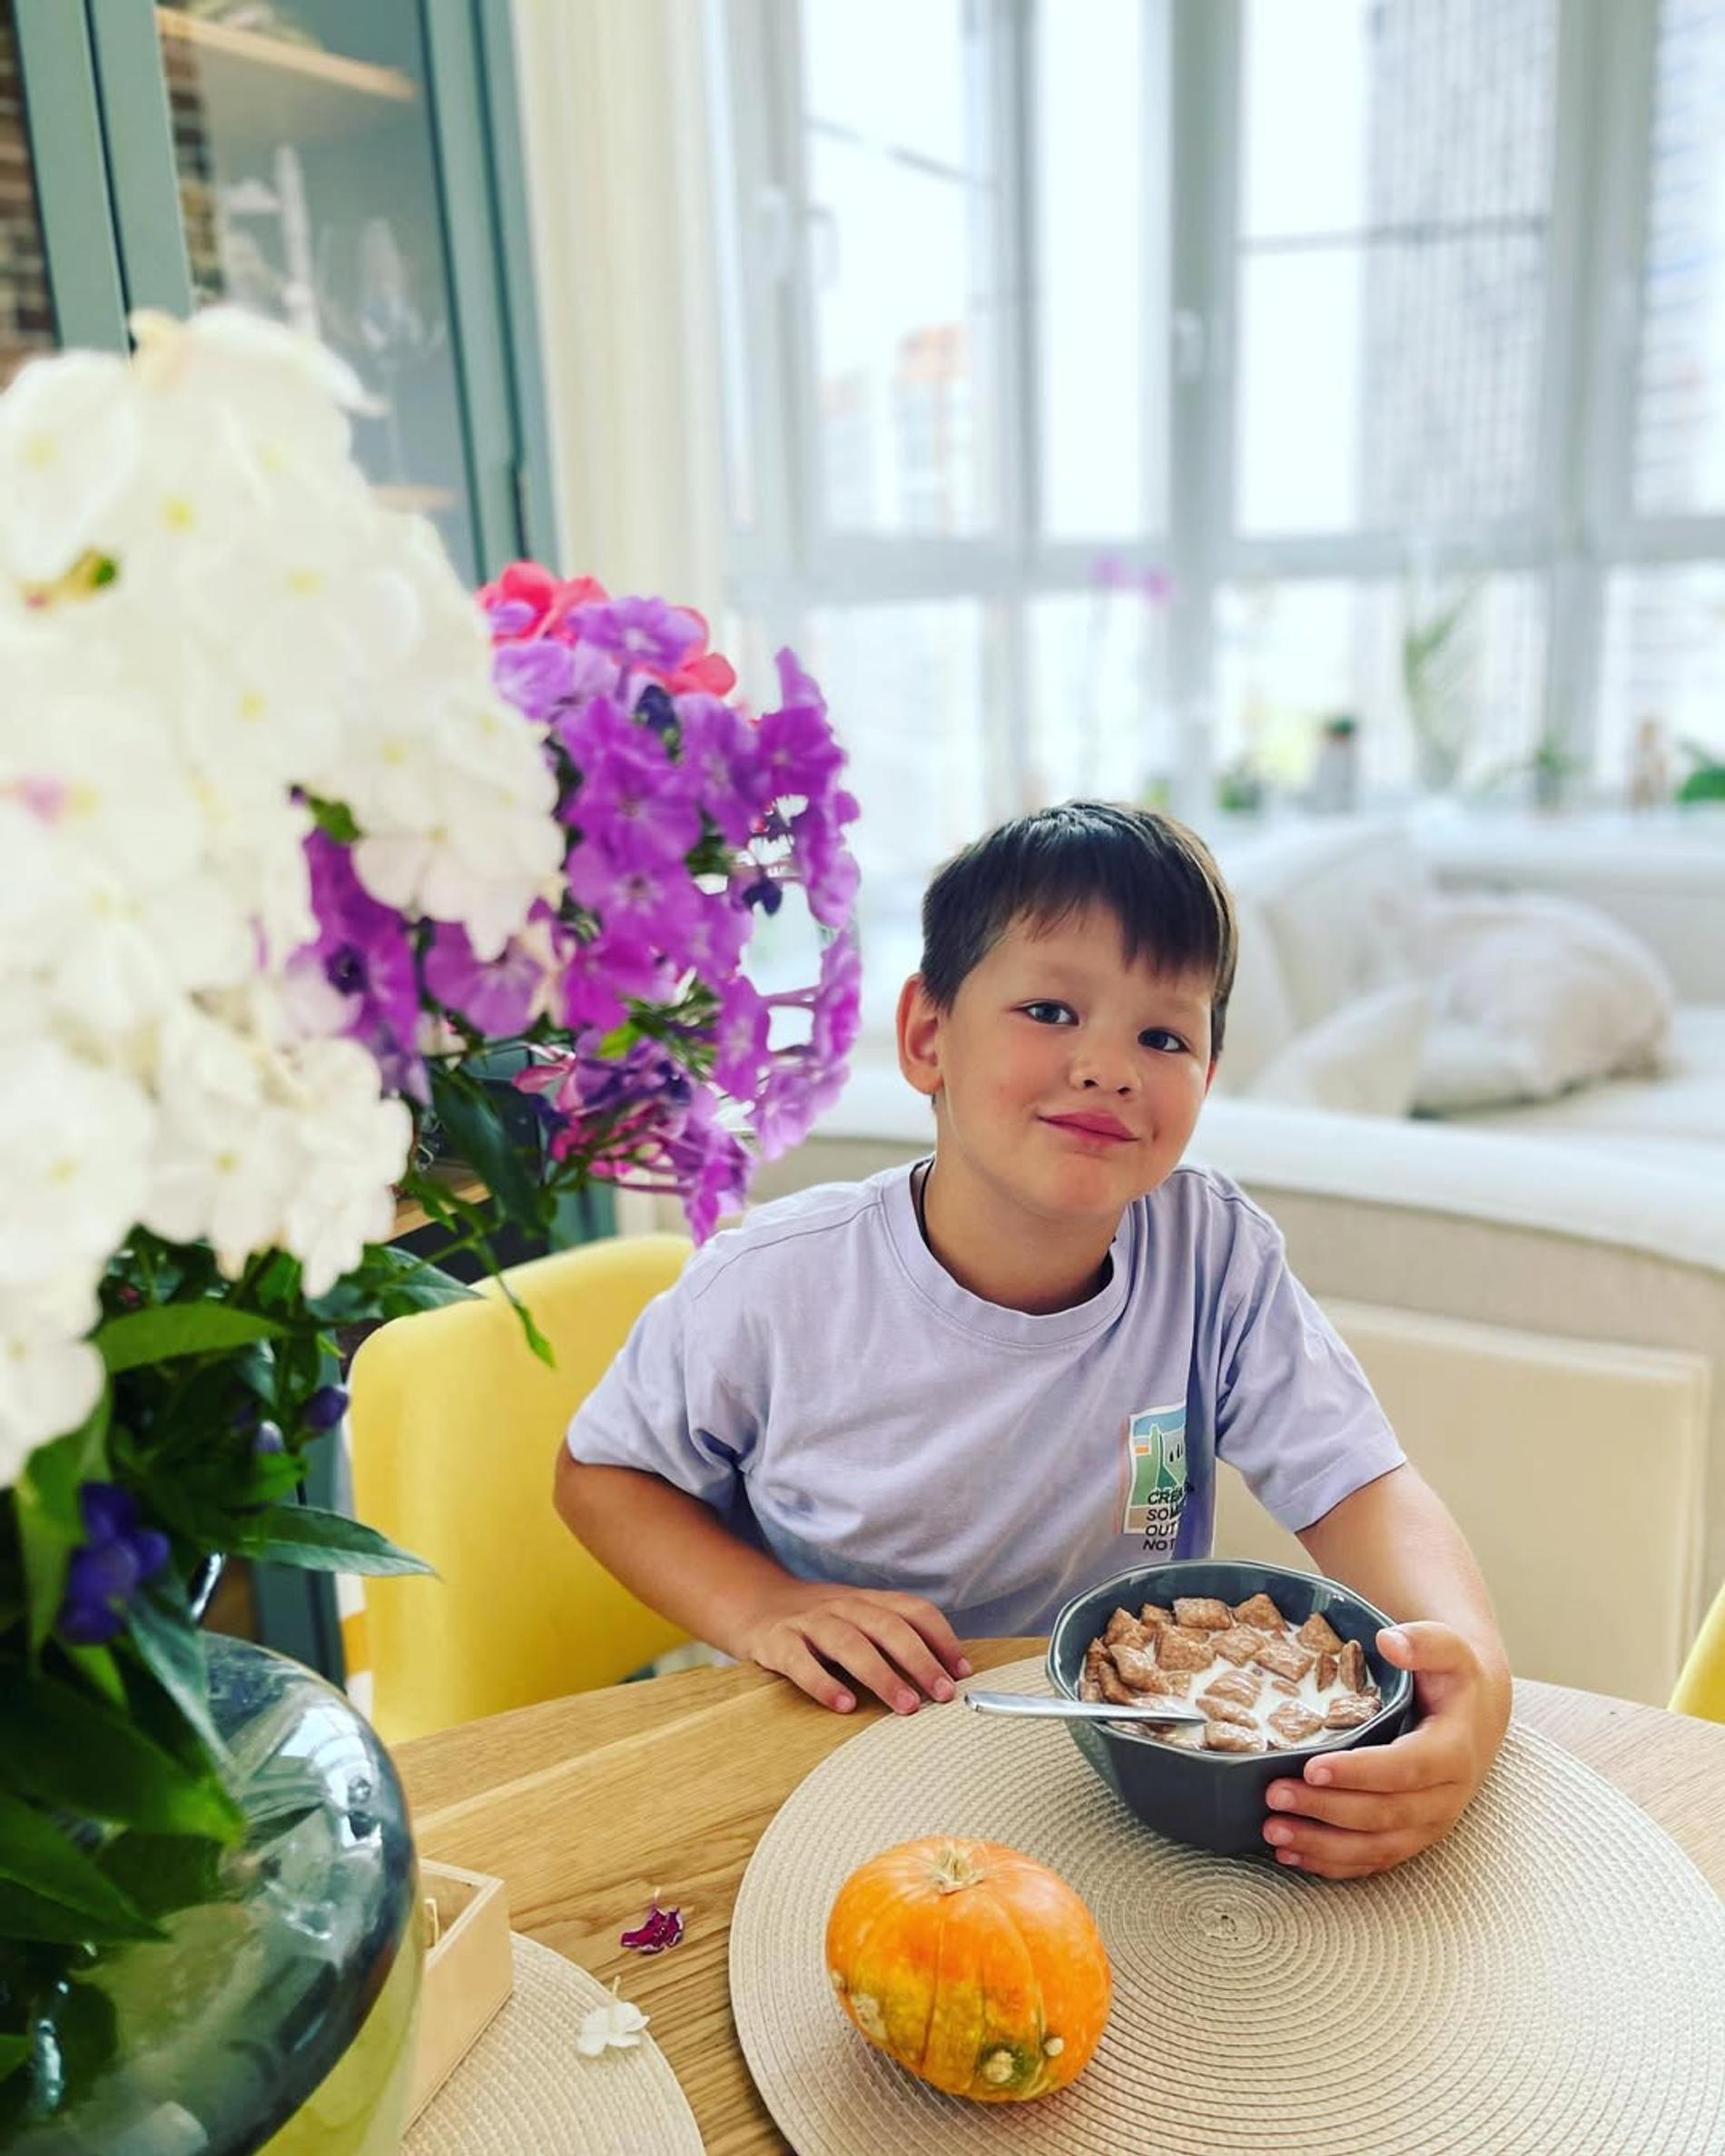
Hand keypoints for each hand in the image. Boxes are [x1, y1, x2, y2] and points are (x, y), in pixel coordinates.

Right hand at [738, 1583, 971, 1715]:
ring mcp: (809, 1622)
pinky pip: (801, 1661)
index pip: (913, 1610)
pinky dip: (824, 1683)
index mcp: (868, 1601)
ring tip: (906, 1706)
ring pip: (850, 1643)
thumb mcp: (858, 1620)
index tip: (963, 1671)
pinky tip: (844, 1705)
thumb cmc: (820, 1624)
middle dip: (920, 1660)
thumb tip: (947, 1675)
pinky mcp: (777, 1641)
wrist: (754, 1605)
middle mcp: (843, 1606)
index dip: (942, 1638)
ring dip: (882, 1675)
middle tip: (942, 1694)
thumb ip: (894, 1640)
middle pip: (888, 1626)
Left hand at [1260, 1622, 1509, 1879]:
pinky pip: (1372, 1861)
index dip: (1359, 1773)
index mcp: (1453, 1753)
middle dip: (1326, 1810)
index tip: (1312, 1767)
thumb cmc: (1453, 1680)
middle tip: (1274, 1794)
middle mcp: (1444, 1798)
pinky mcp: (1411, 1838)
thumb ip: (1424, 1642)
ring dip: (1322, 1845)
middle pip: (1383, 1814)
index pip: (1404, 1769)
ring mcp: (1428, 1825)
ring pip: (1376, 1847)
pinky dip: (1332, 1863)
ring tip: (1273, 1830)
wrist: (1474, 1716)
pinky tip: (1291, 1855)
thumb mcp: (1449, 1651)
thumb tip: (1389, 1641)